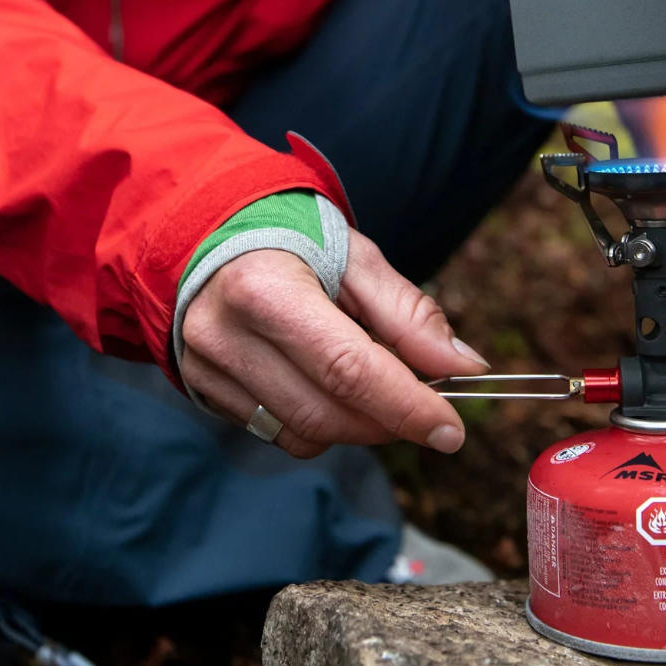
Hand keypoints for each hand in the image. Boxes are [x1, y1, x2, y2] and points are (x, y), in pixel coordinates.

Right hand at [179, 232, 489, 458]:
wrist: (210, 233)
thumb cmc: (291, 240)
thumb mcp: (355, 258)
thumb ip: (408, 314)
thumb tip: (462, 367)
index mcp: (265, 287)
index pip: (346, 369)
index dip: (405, 406)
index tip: (449, 430)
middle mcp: (226, 334)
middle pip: (326, 412)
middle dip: (387, 420)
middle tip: (421, 406)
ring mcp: (207, 368)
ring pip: (303, 433)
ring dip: (356, 425)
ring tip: (369, 385)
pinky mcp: (203, 391)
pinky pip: (277, 432)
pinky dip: (318, 422)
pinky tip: (324, 385)